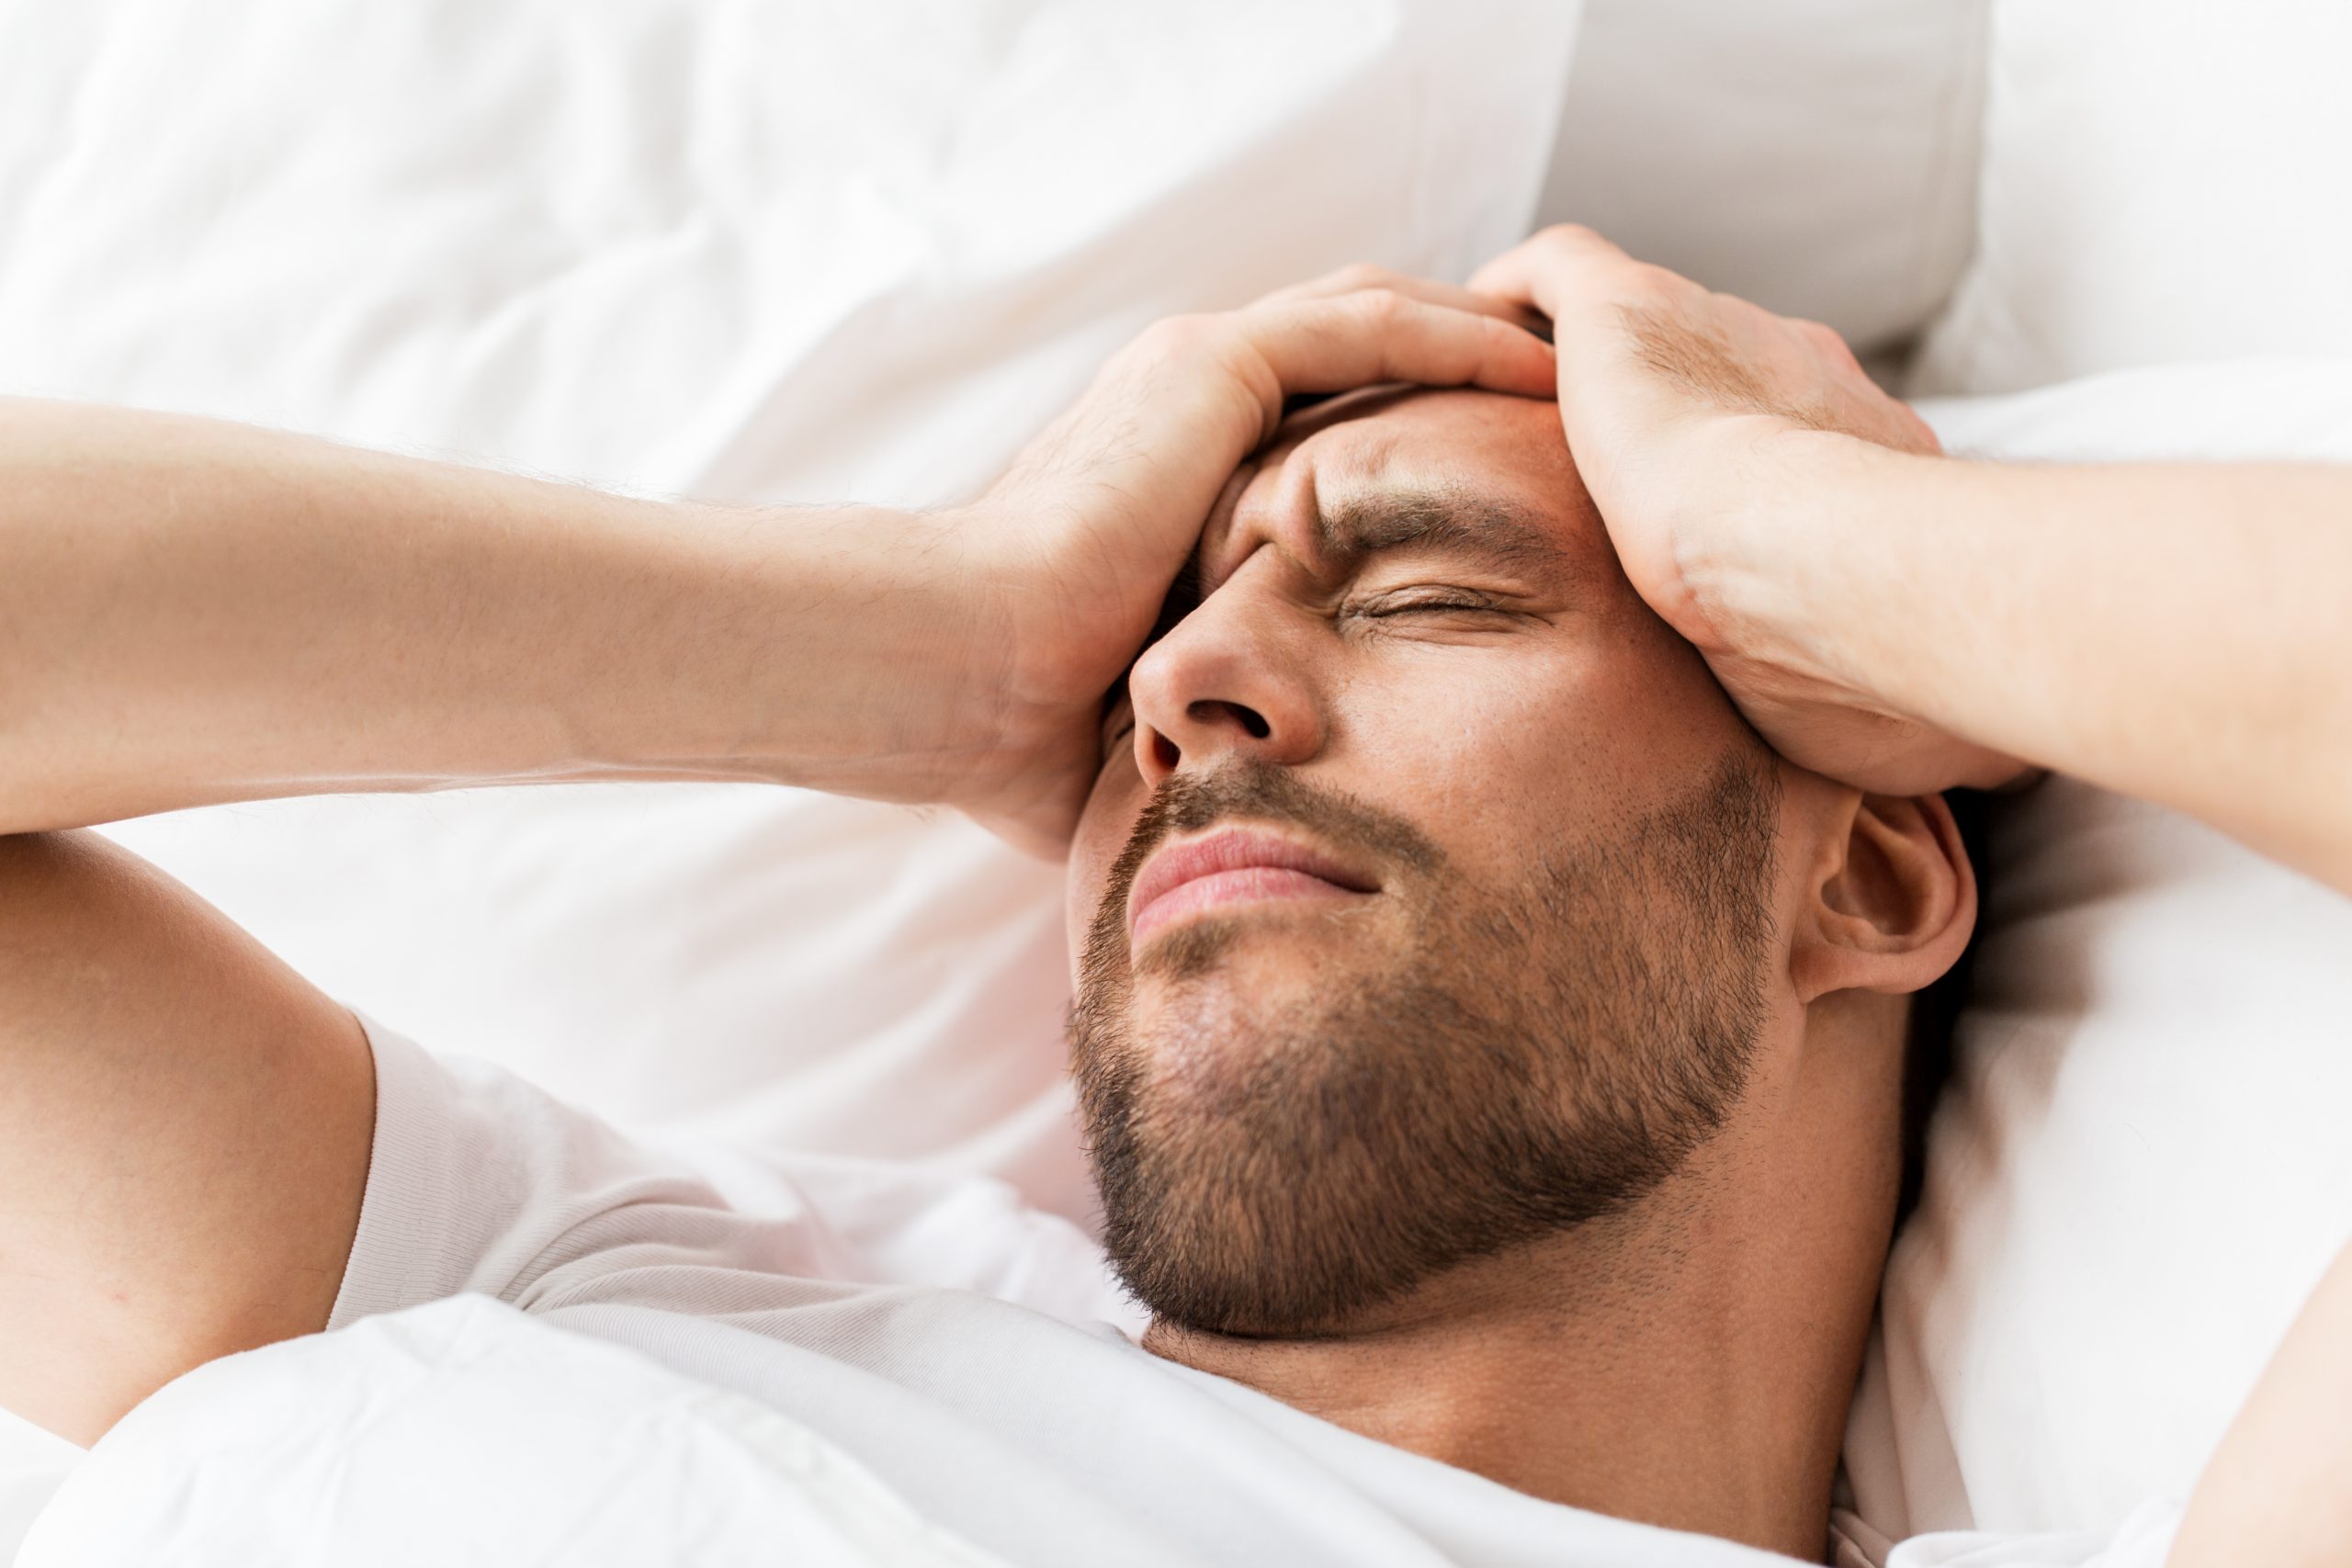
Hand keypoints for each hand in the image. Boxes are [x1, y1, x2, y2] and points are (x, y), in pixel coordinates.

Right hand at [947, 268, 1554, 850]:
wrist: (952, 669)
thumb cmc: (1028, 725)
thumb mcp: (1152, 719)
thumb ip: (1205, 732)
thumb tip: (1255, 829)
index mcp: (1173, 477)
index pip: (1319, 430)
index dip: (1412, 443)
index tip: (1503, 486)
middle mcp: (1187, 407)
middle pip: (1358, 357)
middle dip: (1461, 371)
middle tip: (1565, 409)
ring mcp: (1194, 375)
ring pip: (1372, 321)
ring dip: (1475, 338)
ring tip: (1576, 370)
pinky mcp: (1206, 366)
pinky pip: (1363, 328)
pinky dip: (1453, 336)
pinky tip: (1533, 364)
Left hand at [1471, 225, 2022, 795]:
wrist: (1823, 571)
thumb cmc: (1870, 657)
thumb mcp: (1898, 682)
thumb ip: (1906, 692)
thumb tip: (1982, 766)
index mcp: (1858, 447)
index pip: (1796, 444)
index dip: (1747, 478)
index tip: (1708, 522)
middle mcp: (1796, 367)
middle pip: (1717, 376)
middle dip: (1671, 418)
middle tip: (1599, 477)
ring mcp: (1717, 327)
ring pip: (1639, 325)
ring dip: (1588, 364)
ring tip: (1518, 410)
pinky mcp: (1630, 312)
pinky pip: (1559, 269)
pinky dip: (1518, 295)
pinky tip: (1479, 328)